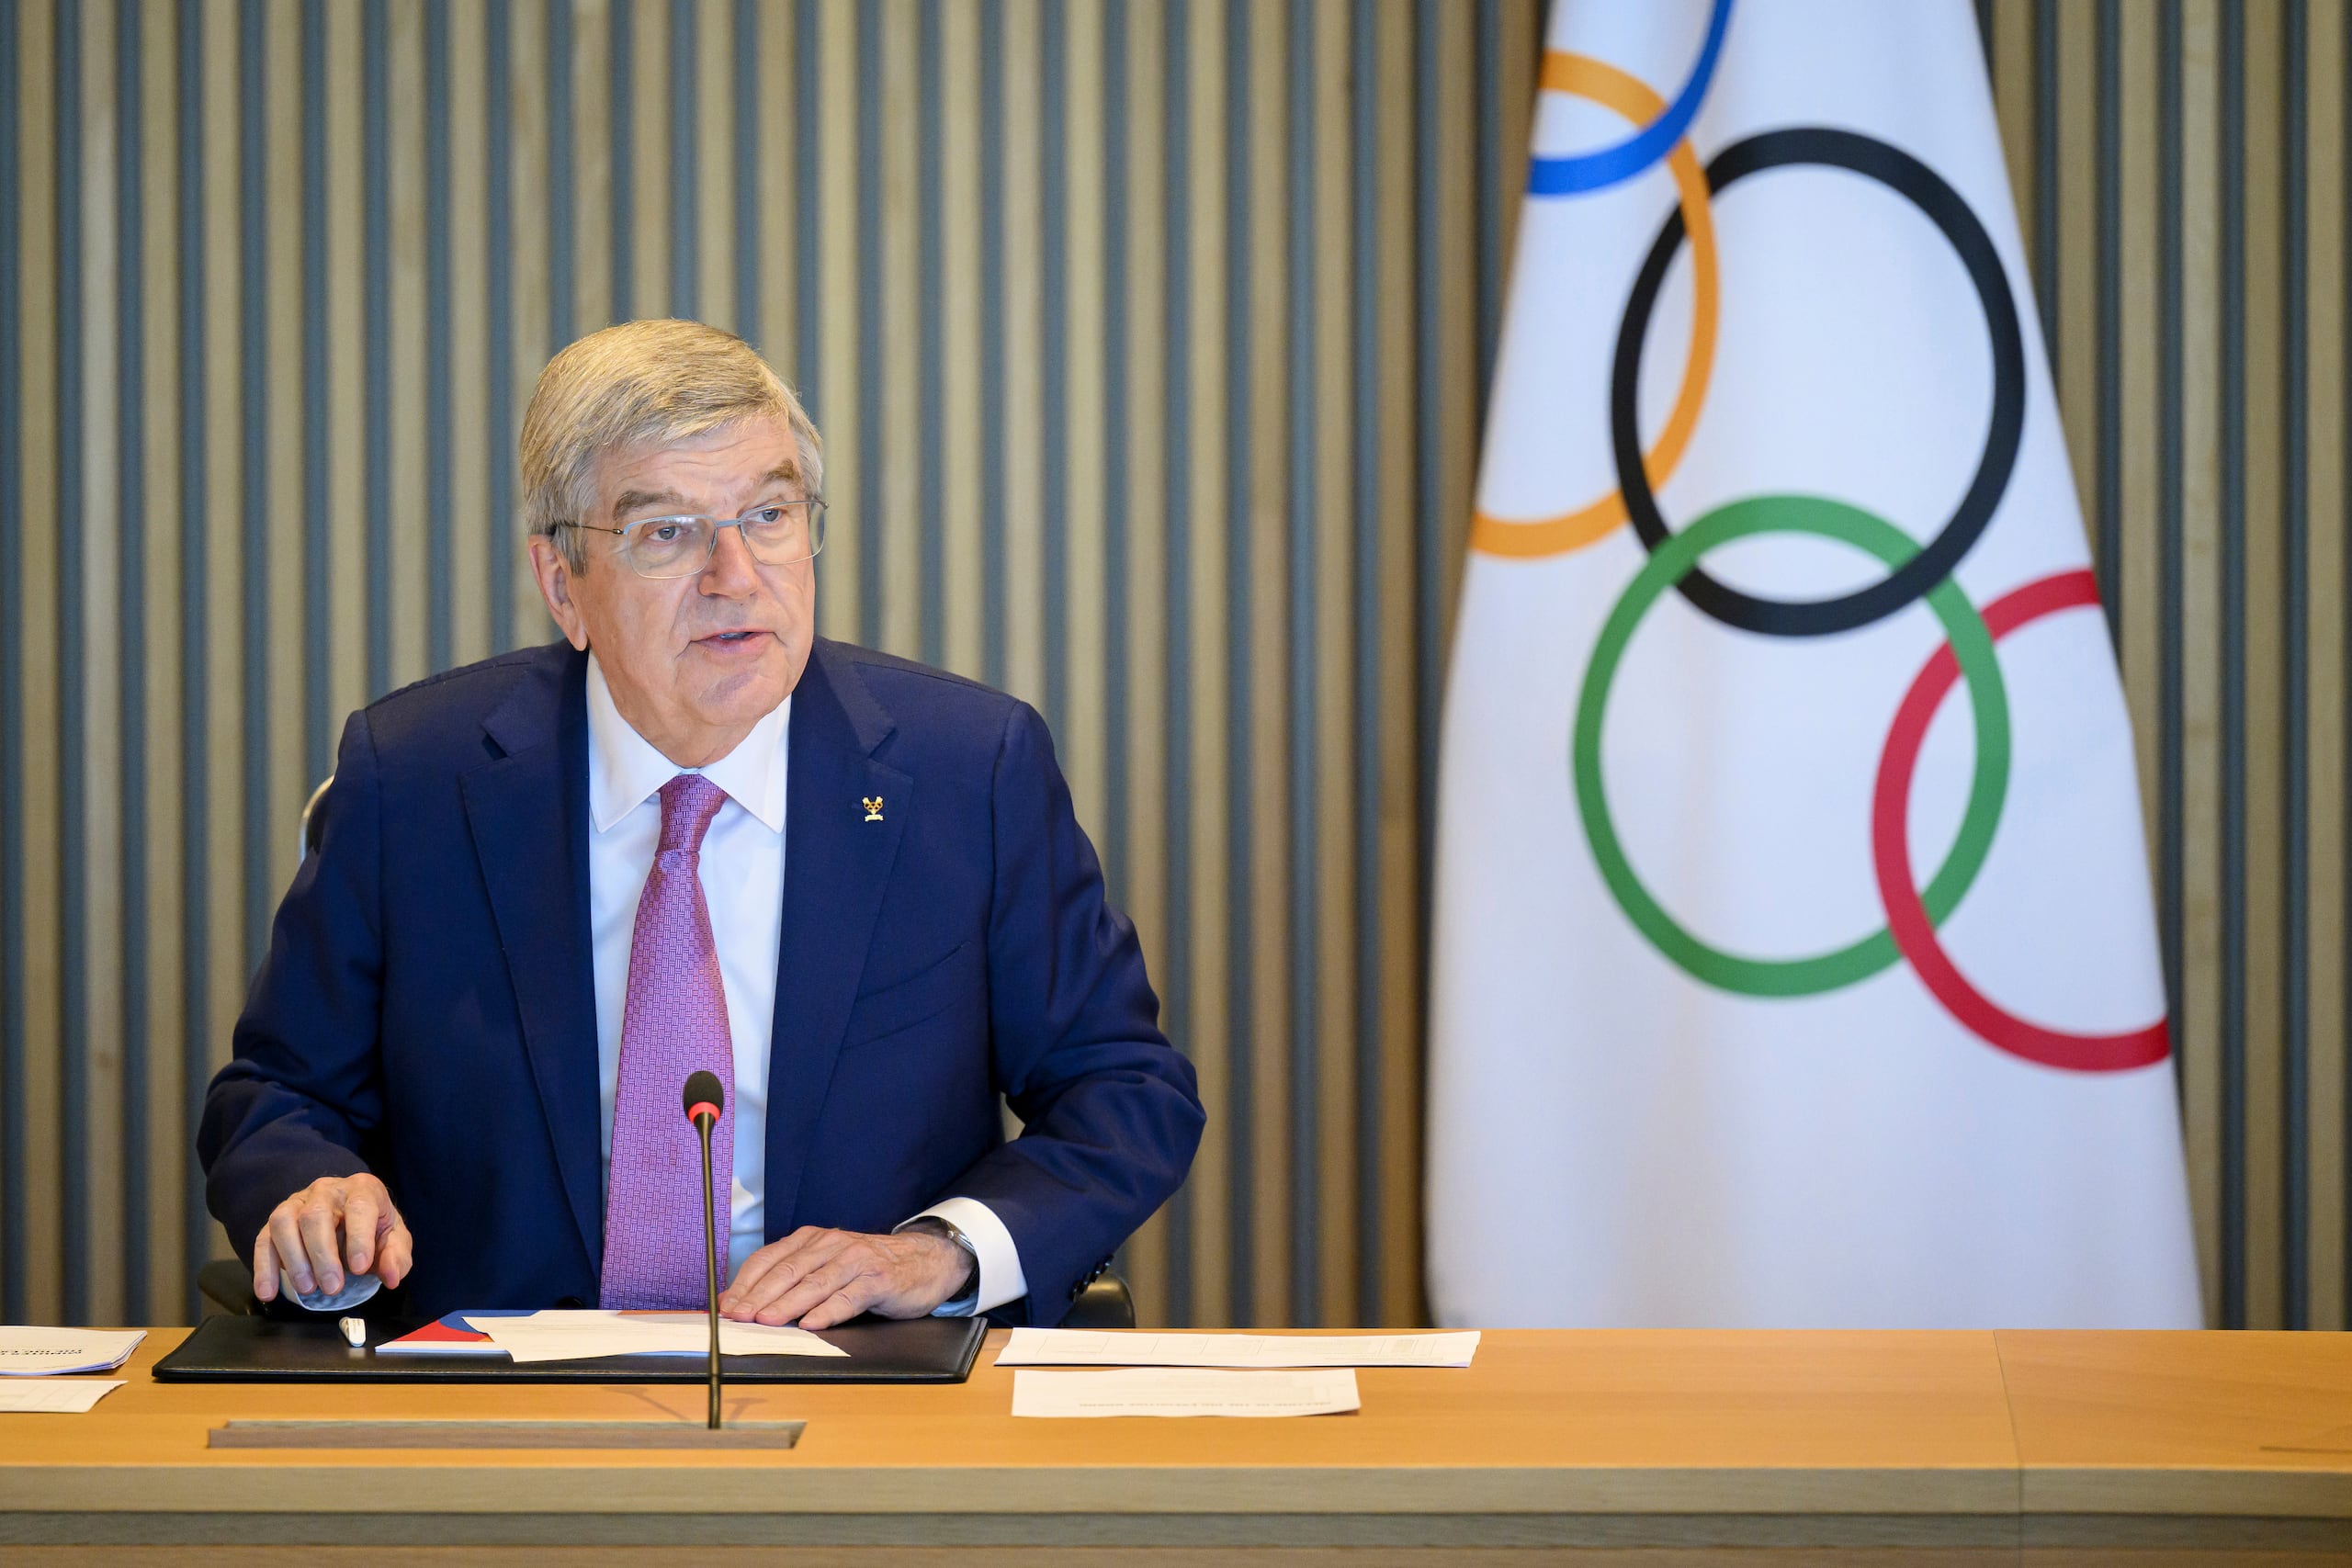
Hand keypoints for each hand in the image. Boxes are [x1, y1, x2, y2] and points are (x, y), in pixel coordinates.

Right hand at [252, 1173, 412, 1302]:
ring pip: (284, 1222)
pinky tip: (267, 1292)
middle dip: (323, 1254)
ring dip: (293, 1258)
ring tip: (307, 1289)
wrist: (351, 1219)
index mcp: (363, 1189)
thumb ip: (395, 1257)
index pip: (359, 1207)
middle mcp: (327, 1190)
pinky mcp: (277, 1221)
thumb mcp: (394, 1240)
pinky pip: (263, 1240)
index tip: (360, 1268)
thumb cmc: (374, 1229)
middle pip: (316, 1215)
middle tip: (333, 1288)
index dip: (359, 1238)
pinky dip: (263, 1268)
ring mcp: (298, 1202)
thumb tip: (392, 1278)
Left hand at [718, 1226, 970, 1330]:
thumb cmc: (867, 1268)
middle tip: (739, 1316)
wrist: (924, 1260)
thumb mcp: (826, 1266)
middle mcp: (831, 1244)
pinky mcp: (878, 1279)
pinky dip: (829, 1310)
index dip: (745, 1283)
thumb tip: (739, 1301)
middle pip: (788, 1271)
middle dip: (759, 1296)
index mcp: (812, 1239)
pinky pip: (849, 1296)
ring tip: (767, 1320)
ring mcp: (856, 1260)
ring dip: (788, 1303)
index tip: (726, 1307)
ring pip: (815, 1283)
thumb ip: (789, 1279)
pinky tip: (813, 1323)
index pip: (769, 1259)